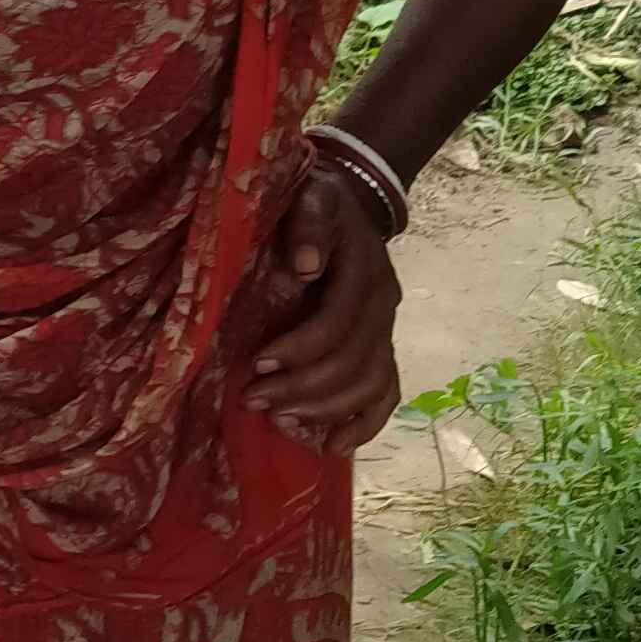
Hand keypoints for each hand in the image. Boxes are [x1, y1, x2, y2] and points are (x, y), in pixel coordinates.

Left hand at [247, 163, 402, 453]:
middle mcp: (385, 303)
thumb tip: (304, 265)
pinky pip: (387, 391)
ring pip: (370, 383)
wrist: (350, 200)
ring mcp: (388, 327)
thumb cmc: (316, 201)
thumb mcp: (311, 196)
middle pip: (354, 361)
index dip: (301, 348)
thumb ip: (308, 223)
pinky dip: (366, 423)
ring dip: (325, 409)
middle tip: (252, 398)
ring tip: (278, 419)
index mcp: (366, 271)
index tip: (257, 363)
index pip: (339, 322)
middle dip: (302, 387)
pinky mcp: (383, 344)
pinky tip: (335, 445)